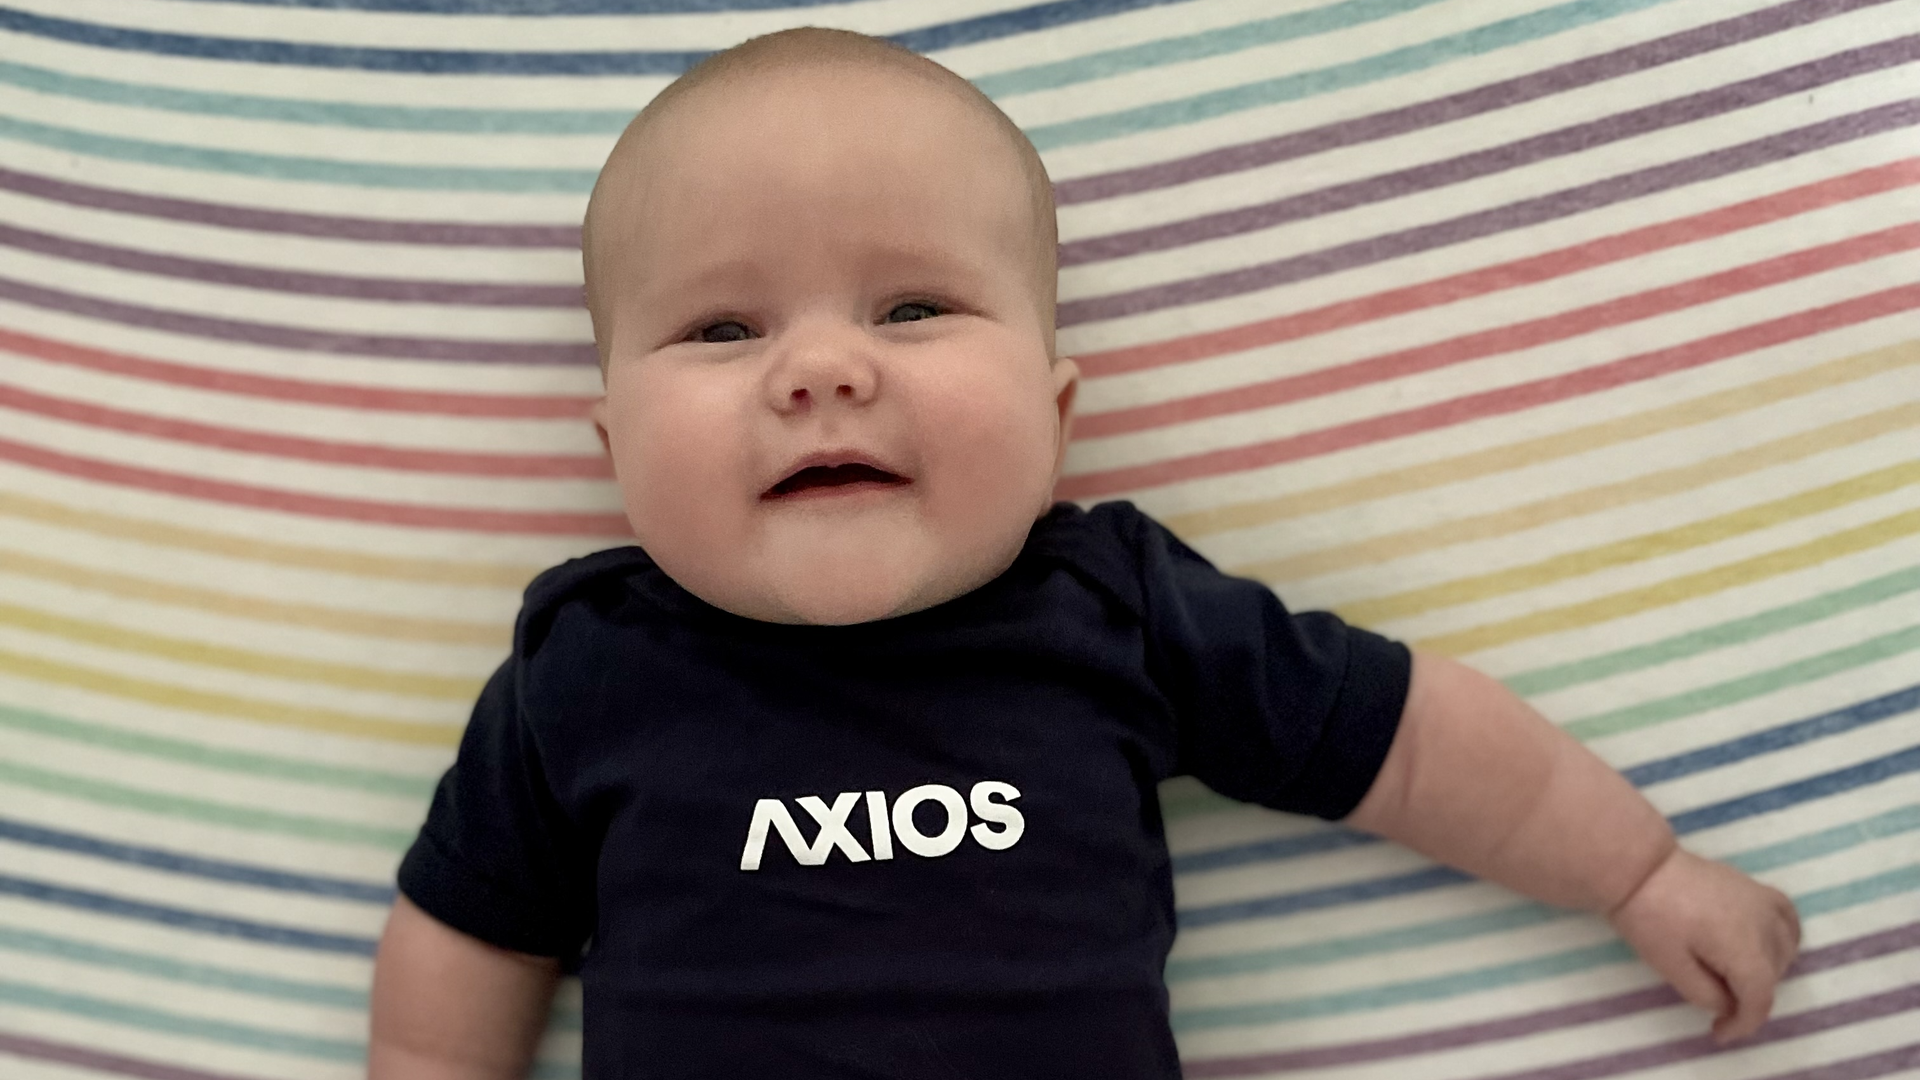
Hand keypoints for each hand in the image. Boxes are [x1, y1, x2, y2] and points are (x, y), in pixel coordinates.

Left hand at [1607, 848, 1800, 1042]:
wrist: (1639, 867)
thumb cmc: (1649, 916)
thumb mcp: (1671, 966)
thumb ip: (1706, 994)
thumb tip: (1728, 1003)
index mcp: (1744, 947)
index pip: (1759, 998)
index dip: (1743, 1024)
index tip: (1718, 1033)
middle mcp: (1764, 924)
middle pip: (1771, 976)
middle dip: (1747, 997)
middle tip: (1716, 1004)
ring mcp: (1763, 901)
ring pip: (1784, 950)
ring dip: (1766, 970)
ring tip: (1731, 977)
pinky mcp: (1756, 887)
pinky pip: (1787, 918)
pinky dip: (1784, 937)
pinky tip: (1767, 946)